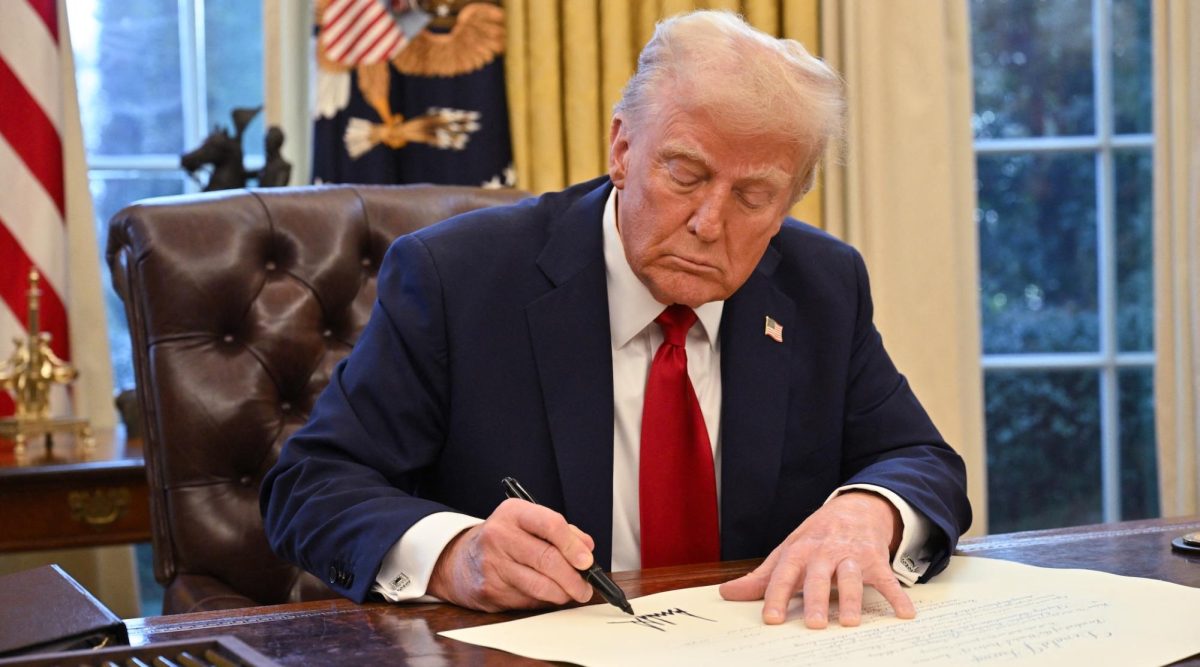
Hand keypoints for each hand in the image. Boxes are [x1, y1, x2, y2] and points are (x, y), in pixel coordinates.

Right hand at [427, 498, 596, 610]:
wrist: (459, 560)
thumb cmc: (502, 539)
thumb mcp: (527, 523)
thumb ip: (560, 531)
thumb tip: (586, 548)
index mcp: (513, 512)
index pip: (551, 524)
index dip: (573, 545)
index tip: (587, 561)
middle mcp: (500, 535)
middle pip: (547, 559)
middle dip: (573, 578)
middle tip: (586, 587)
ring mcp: (492, 565)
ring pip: (539, 585)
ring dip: (562, 594)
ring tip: (571, 593)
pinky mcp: (490, 591)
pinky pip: (527, 600)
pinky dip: (543, 600)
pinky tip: (545, 595)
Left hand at [718, 491, 912, 627]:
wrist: (854, 509)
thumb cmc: (815, 538)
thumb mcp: (787, 552)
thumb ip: (760, 578)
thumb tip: (727, 594)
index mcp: (799, 551)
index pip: (784, 574)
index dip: (775, 595)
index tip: (770, 618)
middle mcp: (825, 552)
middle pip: (819, 576)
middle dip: (816, 599)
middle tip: (814, 623)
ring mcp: (852, 555)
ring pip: (852, 576)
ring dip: (852, 598)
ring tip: (850, 622)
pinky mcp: (876, 560)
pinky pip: (887, 579)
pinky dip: (897, 597)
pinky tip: (904, 614)